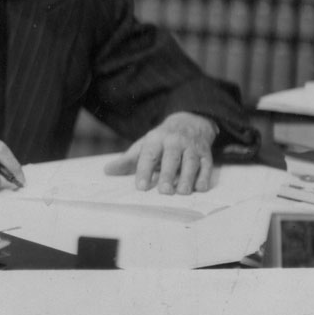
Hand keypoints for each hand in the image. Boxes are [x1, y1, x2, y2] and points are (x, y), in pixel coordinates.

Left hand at [103, 112, 218, 194]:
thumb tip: (107, 171)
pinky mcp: (206, 154)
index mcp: (156, 139)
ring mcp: (192, 147)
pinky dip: (205, 176)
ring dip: (187, 177)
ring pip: (191, 161)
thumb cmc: (161, 140)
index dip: (145, 170)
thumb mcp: (143, 146)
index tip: (141, 186)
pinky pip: (207, 165)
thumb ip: (127, 160)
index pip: (149, 154)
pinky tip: (200, 187)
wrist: (190, 122)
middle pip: (171, 158)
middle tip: (164, 191)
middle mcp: (175, 142)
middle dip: (168, 174)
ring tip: (182, 192)